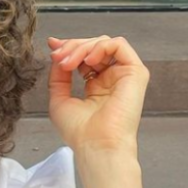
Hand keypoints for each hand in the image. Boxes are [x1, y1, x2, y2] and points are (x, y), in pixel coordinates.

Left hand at [47, 35, 150, 155]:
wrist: (95, 144)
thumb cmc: (78, 131)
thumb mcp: (58, 97)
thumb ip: (58, 74)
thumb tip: (57, 51)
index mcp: (96, 86)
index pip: (84, 57)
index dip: (68, 48)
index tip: (52, 46)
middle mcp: (111, 79)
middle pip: (92, 47)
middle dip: (71, 47)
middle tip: (57, 57)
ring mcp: (123, 75)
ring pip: (104, 43)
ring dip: (81, 47)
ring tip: (68, 63)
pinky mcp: (135, 73)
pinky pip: (119, 45)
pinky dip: (100, 46)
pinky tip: (88, 60)